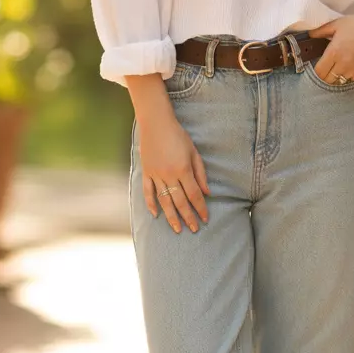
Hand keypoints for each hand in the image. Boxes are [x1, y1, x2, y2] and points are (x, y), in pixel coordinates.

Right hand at [138, 113, 209, 233]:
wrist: (156, 123)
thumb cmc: (178, 135)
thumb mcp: (194, 152)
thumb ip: (200, 173)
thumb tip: (207, 193)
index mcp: (183, 169)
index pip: (194, 195)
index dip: (200, 208)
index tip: (205, 219)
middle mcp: (169, 175)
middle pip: (180, 201)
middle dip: (188, 217)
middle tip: (193, 229)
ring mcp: (156, 175)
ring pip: (164, 201)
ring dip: (171, 217)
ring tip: (177, 229)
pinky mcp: (146, 172)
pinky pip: (148, 192)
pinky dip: (151, 204)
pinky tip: (155, 215)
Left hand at [311, 9, 353, 81]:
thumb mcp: (336, 24)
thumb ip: (320, 31)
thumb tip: (309, 35)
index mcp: (334, 53)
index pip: (319, 72)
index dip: (316, 71)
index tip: (317, 66)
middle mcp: (343, 64)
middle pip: (328, 80)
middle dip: (325, 75)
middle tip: (326, 67)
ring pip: (340, 81)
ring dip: (337, 76)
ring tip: (338, 66)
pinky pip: (352, 79)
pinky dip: (348, 75)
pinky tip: (349, 66)